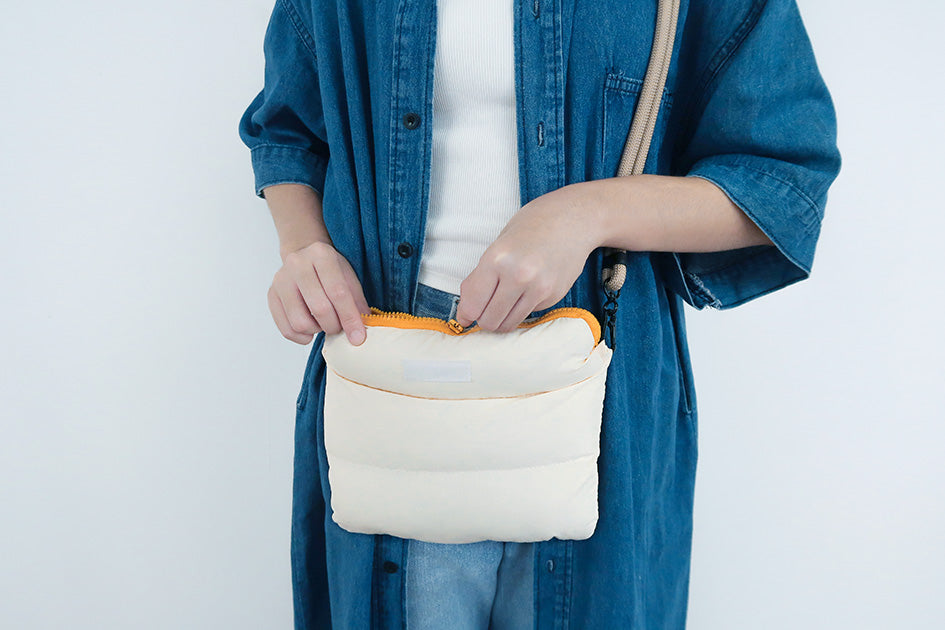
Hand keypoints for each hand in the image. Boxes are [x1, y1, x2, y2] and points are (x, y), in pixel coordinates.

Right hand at [267, 240, 369, 345]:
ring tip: (323, 323)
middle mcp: (297, 264)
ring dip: (317, 330)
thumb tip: (359, 332)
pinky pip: (286, 328)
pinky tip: (311, 328)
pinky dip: (302, 336)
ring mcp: (281, 280)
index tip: (358, 337)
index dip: (350, 318)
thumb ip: (357, 302)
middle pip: (319, 308)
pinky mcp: (271, 295)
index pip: (338, 292)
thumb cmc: (329, 270)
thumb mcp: (349, 278)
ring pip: (300, 322)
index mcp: (321, 255)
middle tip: (339, 327)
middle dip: (334, 326)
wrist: (303, 258)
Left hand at [455, 187, 600, 331]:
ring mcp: (539, 288)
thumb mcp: (496, 246)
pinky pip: (528, 314)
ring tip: (504, 302)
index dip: (466, 314)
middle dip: (484, 320)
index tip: (467, 315)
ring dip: (502, 319)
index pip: (473, 306)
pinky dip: (523, 307)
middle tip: (486, 308)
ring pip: (509, 324)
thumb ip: (478, 280)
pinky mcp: (554, 296)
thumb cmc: (531, 227)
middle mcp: (518, 276)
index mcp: (497, 259)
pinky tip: (529, 287)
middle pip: (490, 321)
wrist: (572, 219)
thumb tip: (464, 314)